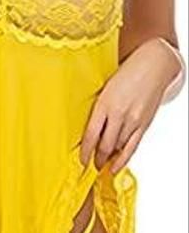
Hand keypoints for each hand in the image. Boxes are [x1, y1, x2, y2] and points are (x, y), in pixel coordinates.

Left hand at [80, 38, 181, 173]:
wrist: (152, 65)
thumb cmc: (125, 75)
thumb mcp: (105, 89)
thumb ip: (98, 108)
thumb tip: (87, 128)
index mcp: (105, 104)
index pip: (91, 134)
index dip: (85, 151)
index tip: (81, 161)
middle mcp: (119, 114)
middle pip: (105, 145)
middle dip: (97, 159)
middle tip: (90, 167)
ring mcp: (133, 120)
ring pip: (118, 148)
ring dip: (109, 159)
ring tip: (101, 166)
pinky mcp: (145, 124)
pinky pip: (133, 146)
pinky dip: (123, 159)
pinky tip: (116, 166)